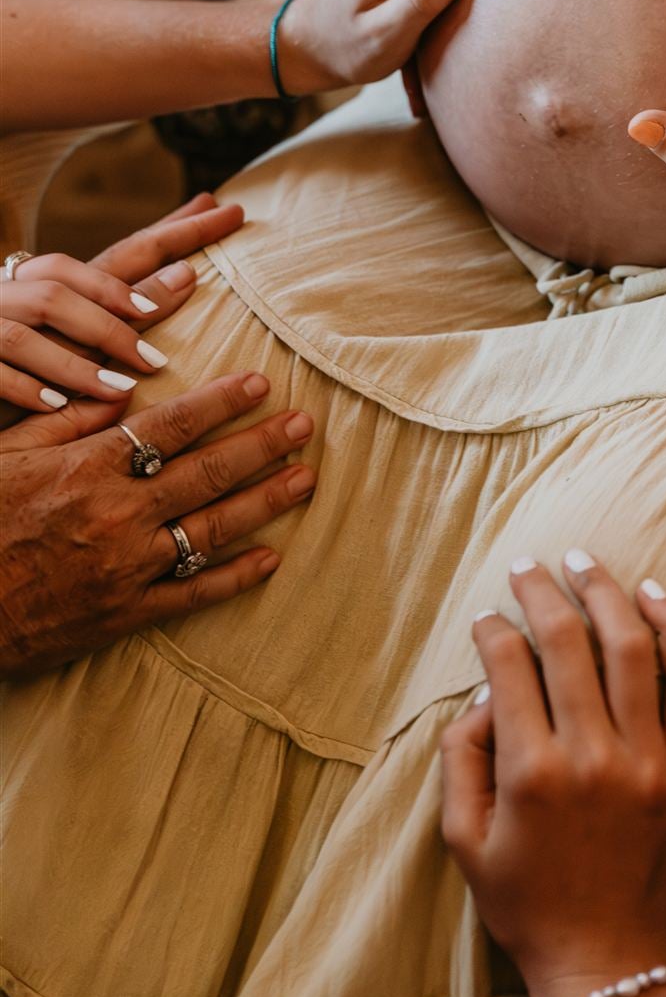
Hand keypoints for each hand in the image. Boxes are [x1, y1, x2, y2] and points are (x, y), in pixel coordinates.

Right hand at [0, 193, 243, 415]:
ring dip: (77, 359)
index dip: (173, 232)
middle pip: (67, 281)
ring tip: (123, 388)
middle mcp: (15, 290)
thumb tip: (186, 273)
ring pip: (29, 327)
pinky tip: (57, 407)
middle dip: (120, 301)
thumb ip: (112, 300)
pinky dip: (24, 386)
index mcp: (51, 280)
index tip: (226, 215)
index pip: (121, 248)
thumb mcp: (65, 323)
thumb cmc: (11, 349)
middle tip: (164, 339)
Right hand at [0, 370, 313, 676]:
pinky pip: (193, 594)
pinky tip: (270, 559)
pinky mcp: (125, 615)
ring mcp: (125, 568)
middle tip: (305, 423)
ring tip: (305, 478)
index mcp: (87, 470)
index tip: (260, 381)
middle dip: (262, 444)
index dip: (221, 401)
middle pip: (206, 472)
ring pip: (212, 529)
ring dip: (265, 501)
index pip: (170, 425)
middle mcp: (116, 516)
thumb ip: (67, 423)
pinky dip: (235, 577)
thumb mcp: (7, 457)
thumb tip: (122, 392)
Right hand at [442, 555, 665, 996]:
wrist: (608, 961)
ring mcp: (647, 759)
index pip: (510, 668)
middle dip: (541, 592)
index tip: (487, 616)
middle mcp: (592, 757)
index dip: (494, 630)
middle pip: (566, 642)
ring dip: (604, 592)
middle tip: (528, 566)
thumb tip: (484, 694)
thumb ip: (461, 759)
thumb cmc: (528, 903)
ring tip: (583, 563)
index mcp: (531, 773)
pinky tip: (652, 594)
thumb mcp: (465, 840)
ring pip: (630, 646)